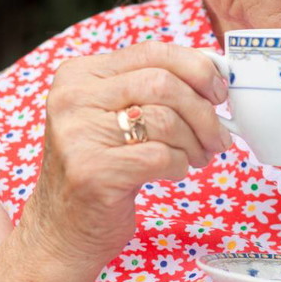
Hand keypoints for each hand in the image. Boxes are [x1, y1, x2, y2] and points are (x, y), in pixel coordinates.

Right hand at [20, 41, 231, 268]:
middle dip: (203, 112)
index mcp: (80, 74)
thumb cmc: (103, 168)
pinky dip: (180, 165)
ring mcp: (77, 135)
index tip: (218, 92)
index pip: (152, 51)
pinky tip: (173, 172)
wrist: (62, 231)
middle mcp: (71, 98)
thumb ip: (153, 88)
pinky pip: (161, 156)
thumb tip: (214, 71)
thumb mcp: (117, 116)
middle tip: (218, 135)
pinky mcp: (92, 171)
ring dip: (195, 142)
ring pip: (166, 120)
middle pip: (163, 84)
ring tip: (197, 157)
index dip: (196, 68)